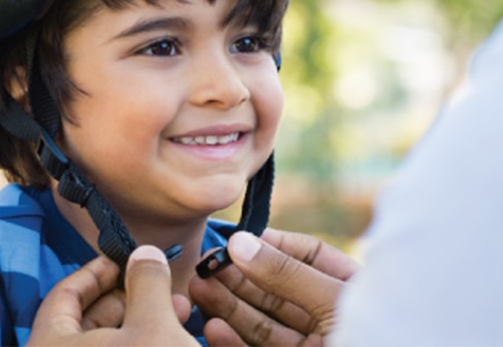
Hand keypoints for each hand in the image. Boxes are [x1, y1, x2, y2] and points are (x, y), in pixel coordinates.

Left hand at [28, 245, 195, 345]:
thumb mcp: (154, 327)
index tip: (124, 258)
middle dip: (128, 297)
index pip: (64, 294)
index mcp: (51, 345)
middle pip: (86, 321)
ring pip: (107, 344)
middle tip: (160, 282)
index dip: (96, 270)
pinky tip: (175, 338)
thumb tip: (144, 253)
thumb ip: (146, 283)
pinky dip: (141, 345)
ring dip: (142, 323)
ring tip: (181, 308)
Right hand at [189, 228, 359, 345]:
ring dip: (228, 307)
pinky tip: (213, 328)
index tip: (237, 241)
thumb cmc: (379, 340)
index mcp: (351, 292)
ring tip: (198, 291)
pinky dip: (233, 343)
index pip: (308, 257)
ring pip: (261, 323)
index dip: (272, 246)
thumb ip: (288, 274)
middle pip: (276, 290)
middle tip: (204, 267)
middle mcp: (329, 318)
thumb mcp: (335, 303)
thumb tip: (241, 243)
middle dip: (239, 278)